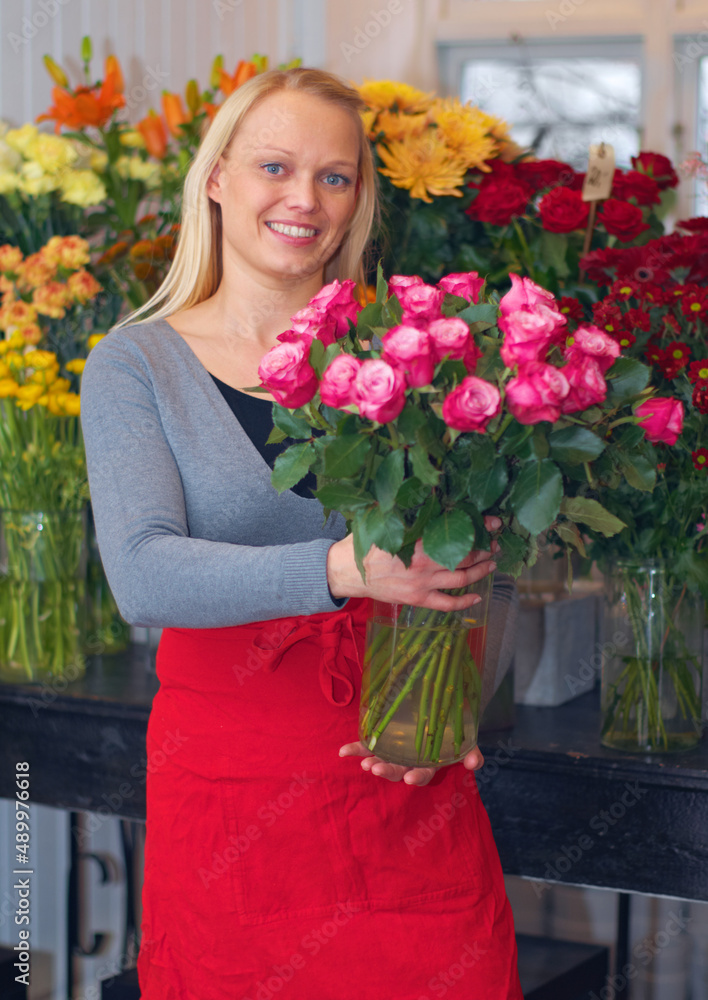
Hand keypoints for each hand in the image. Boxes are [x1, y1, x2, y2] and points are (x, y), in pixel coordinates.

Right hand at [327, 515, 501, 610]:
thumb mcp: (387, 523)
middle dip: (485, 549)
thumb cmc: (365, 543)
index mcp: (417, 542)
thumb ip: (411, 516)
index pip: (456, 533)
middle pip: (464, 556)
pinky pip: (446, 604)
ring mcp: (422, 584)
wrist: (347, 572)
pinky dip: (465, 602)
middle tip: (497, 543)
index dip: (479, 528)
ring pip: (461, 579)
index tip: (493, 523)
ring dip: (481, 571)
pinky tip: (477, 597)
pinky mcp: (417, 599)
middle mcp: (424, 564)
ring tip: (492, 563)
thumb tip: (434, 497)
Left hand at [338, 741, 484, 786]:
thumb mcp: (466, 739)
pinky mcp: (384, 741)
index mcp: (430, 762)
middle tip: (375, 770)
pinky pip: (369, 746)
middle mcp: (411, 760)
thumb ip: (471, 751)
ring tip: (362, 764)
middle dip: (387, 771)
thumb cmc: (454, 727)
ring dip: (370, 762)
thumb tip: (474, 763)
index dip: (417, 776)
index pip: (424, 773)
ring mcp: (396, 752)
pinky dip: (356, 749)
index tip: (409, 779)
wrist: (441, 709)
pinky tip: (343, 752)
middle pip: (398, 770)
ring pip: (382, 761)